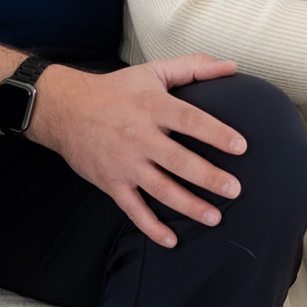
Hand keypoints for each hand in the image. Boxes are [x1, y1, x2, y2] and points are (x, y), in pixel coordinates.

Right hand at [27, 56, 245, 248]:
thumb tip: (233, 67)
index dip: (215, 133)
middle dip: (208, 177)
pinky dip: (151, 227)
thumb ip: (194, 66)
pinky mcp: (111, 182)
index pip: (189, 120)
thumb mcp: (153, 70)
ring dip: (188, 206)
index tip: (241, 146)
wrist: (65, 109)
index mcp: (152, 106)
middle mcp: (139, 136)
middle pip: (178, 160)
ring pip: (160, 188)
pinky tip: (172, 240)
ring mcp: (124, 162)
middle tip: (234, 190)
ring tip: (214, 217)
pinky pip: (132, 209)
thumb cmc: (116, 90)